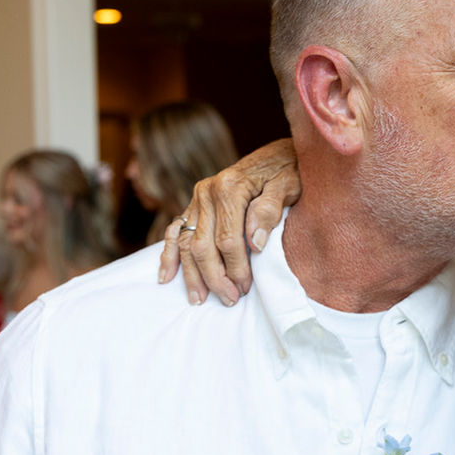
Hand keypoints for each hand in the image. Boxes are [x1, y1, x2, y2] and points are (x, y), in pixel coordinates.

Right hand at [158, 139, 299, 306]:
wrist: (278, 154)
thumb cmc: (288, 172)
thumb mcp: (287, 186)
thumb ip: (269, 211)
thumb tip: (255, 243)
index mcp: (230, 187)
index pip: (228, 239)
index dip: (236, 268)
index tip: (245, 288)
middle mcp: (207, 192)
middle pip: (202, 245)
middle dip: (214, 277)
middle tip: (229, 300)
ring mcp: (197, 198)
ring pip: (185, 242)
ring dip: (190, 274)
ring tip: (198, 299)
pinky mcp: (193, 204)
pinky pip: (174, 231)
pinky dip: (168, 254)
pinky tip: (166, 277)